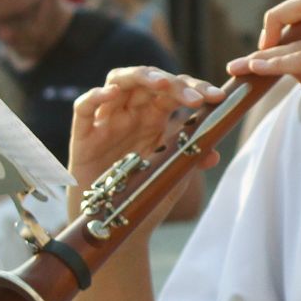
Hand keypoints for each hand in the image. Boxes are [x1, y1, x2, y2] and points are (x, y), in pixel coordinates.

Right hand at [67, 66, 221, 205]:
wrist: (110, 223)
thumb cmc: (140, 195)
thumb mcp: (171, 177)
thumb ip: (189, 160)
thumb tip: (214, 153)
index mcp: (154, 118)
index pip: (174, 90)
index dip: (195, 88)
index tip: (218, 98)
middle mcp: (131, 112)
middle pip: (149, 80)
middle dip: (174, 84)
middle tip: (196, 98)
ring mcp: (107, 120)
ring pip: (118, 81)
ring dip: (141, 77)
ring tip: (162, 84)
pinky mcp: (83, 135)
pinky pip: (83, 108)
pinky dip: (96, 97)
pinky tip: (112, 94)